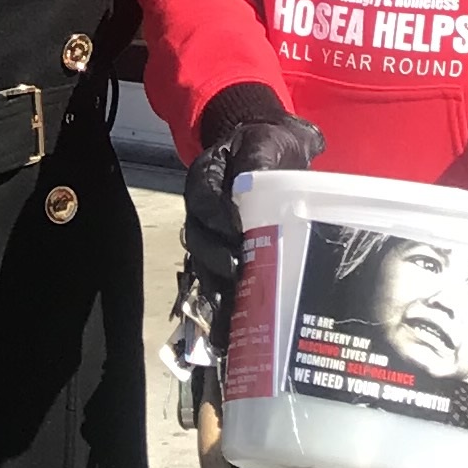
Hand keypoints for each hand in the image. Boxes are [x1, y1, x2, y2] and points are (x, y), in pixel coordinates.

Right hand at [180, 91, 322, 312]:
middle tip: (239, 274)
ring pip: (204, 263)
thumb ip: (262, 158)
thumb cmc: (268, 143)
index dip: (218, 218)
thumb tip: (262, 176)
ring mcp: (212, 234)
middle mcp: (202, 209)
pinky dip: (224, 301)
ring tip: (236, 309)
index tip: (238, 233)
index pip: (203, 199)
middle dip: (217, 260)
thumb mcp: (266, 141)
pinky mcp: (226, 254)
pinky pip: (216, 278)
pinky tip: (235, 326)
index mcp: (207, 177)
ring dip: (219, 286)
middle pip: (199, 239)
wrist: (268, 147)